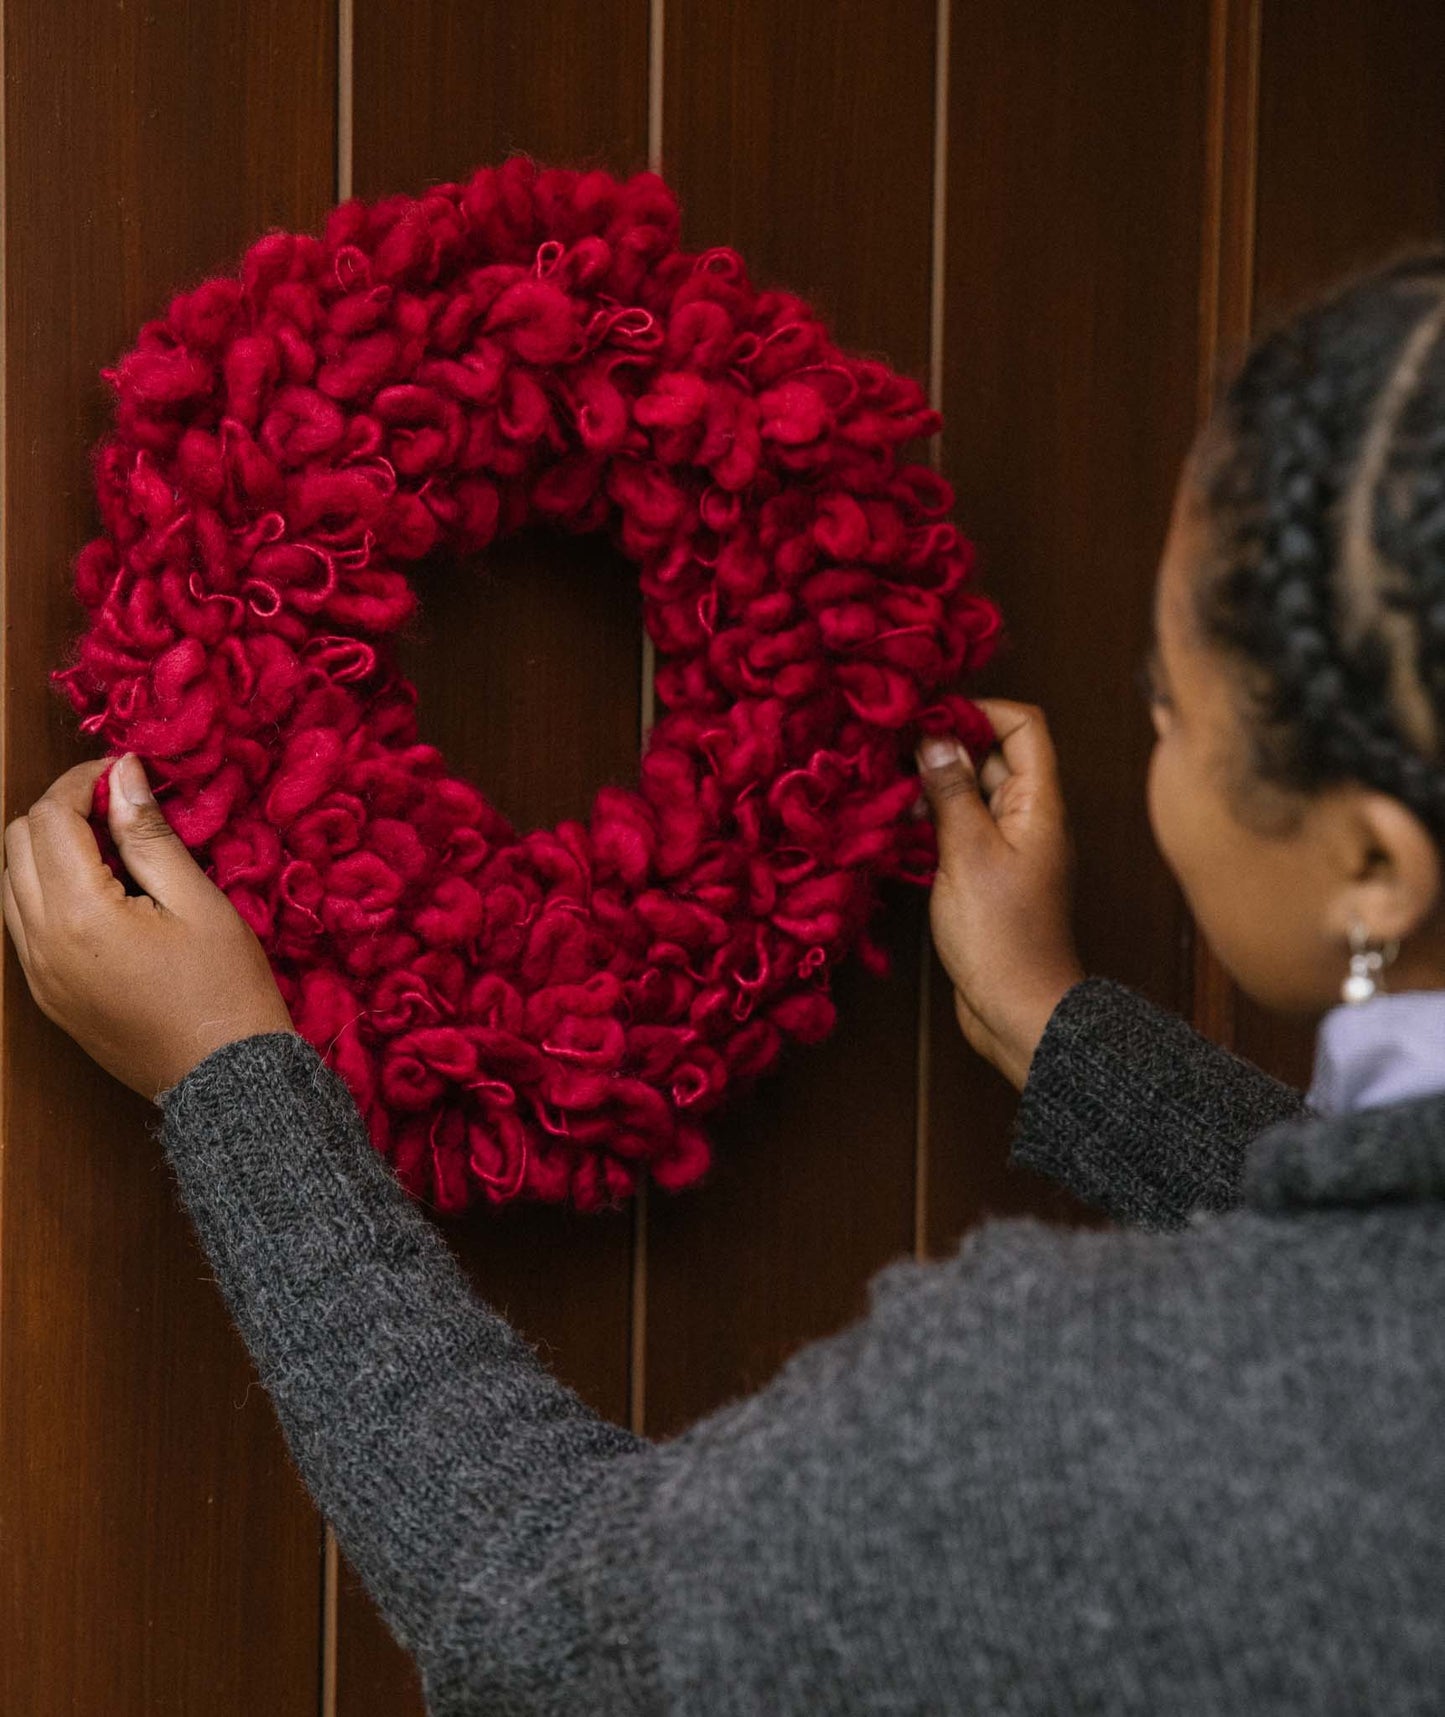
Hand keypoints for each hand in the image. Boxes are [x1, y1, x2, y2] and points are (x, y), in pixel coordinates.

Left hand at [2, 752, 296, 1102]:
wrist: (225, 1080)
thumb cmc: (225, 991)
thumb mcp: (198, 902)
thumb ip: (149, 835)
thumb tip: (123, 774)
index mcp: (78, 915)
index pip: (49, 818)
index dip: (83, 782)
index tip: (125, 775)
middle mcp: (41, 944)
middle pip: (16, 843)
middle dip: (59, 810)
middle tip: (118, 805)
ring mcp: (38, 975)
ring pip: (11, 882)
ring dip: (48, 849)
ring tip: (111, 848)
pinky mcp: (48, 996)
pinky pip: (25, 923)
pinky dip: (49, 890)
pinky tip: (102, 893)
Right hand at [916, 700, 1084, 1090]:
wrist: (1019, 1011)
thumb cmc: (1002, 936)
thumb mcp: (967, 854)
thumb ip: (951, 792)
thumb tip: (934, 738)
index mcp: (1039, 803)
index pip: (1023, 725)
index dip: (976, 712)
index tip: (924, 720)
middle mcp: (1030, 817)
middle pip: (993, 755)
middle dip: (944, 747)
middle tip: (891, 751)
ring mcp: (1010, 847)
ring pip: (972, 793)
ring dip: (933, 787)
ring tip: (889, 792)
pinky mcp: (988, 875)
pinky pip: (962, 830)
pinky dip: (933, 822)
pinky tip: (899, 829)